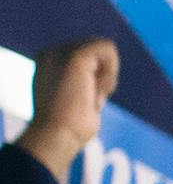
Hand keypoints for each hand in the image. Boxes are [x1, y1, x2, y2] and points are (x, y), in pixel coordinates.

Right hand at [16, 38, 116, 180]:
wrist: (56, 136)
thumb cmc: (69, 129)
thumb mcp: (76, 103)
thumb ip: (82, 88)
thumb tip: (99, 89)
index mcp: (50, 63)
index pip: (88, 57)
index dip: (96, 79)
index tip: (85, 101)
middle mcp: (52, 53)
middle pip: (97, 51)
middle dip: (103, 76)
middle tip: (90, 100)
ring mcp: (61, 52)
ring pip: (103, 48)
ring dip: (108, 75)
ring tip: (93, 95)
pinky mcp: (75, 55)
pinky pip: (108, 48)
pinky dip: (111, 71)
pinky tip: (98, 89)